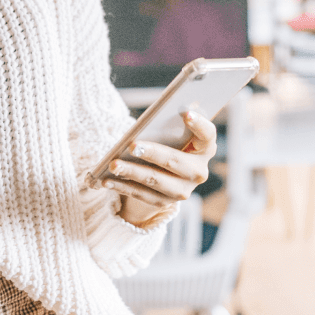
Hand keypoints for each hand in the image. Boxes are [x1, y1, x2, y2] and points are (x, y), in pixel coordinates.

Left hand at [107, 110, 216, 226]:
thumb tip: (144, 125)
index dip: (199, 124)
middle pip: (175, 160)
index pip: (208, 135)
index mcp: (204, 148)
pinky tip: (107, 180)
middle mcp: (198, 172)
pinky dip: (123, 186)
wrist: (166, 175)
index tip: (185, 113)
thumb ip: (167, 127)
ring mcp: (183, 190)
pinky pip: (142, 194)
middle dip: (152, 153)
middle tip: (132, 145)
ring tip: (113, 165)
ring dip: (132, 172)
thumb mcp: (173, 134)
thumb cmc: (169, 143)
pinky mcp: (165, 202)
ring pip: (155, 180)